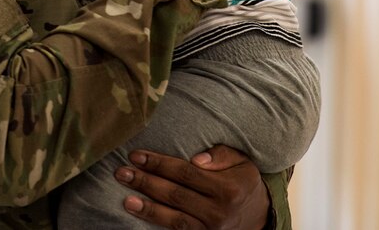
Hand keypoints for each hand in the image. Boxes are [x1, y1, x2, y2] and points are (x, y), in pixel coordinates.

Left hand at [114, 146, 270, 228]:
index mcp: (227, 188)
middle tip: (121, 173)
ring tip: (125, 198)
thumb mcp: (242, 161)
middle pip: (175, 194)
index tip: (137, 155)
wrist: (257, 215)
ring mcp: (210, 229)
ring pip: (173, 218)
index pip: (185, 173)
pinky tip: (140, 214)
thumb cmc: (242, 181)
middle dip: (146, 182)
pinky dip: (157, 223)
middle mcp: (218, 211)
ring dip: (147, 208)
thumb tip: (196, 159)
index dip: (159, 164)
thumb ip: (221, 155)